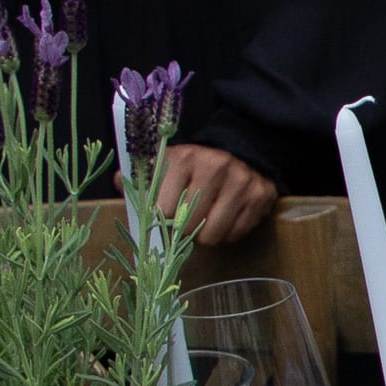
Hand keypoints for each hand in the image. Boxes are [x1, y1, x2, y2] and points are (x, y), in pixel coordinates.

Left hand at [153, 145, 275, 245]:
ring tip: (206, 221)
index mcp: (187, 157)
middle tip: (188, 220)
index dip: (164, 217)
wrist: (241, 149)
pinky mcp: (260, 197)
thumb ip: (147, 177)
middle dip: (185, 229)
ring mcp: (241, 183)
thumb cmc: (198, 163)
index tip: (168, 214)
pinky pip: (235, 234)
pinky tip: (225, 218)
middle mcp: (216, 167)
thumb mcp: (170, 162)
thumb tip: (125, 187)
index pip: (164, 209)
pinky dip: (228, 233)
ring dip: (206, 235)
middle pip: (189, 225)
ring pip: (212, 236)